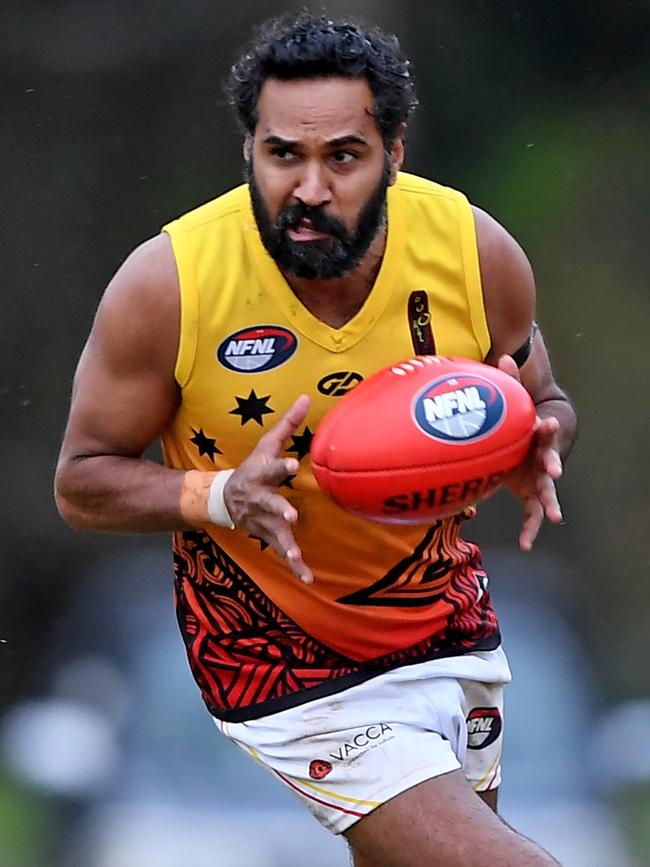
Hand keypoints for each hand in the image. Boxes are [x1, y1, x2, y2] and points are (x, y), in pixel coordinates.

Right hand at [224, 394, 313, 583]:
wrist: (223, 499)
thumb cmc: (252, 468)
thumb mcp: (267, 445)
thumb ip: (288, 423)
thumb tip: (308, 397)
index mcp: (262, 475)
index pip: (273, 468)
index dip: (283, 466)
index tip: (295, 464)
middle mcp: (261, 499)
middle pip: (270, 504)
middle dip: (279, 509)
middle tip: (290, 513)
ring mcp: (262, 520)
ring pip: (275, 533)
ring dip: (285, 544)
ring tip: (295, 554)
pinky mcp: (268, 536)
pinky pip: (283, 553)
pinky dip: (295, 567)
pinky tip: (309, 578)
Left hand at [498, 355, 563, 550]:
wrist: (520, 438)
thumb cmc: (515, 419)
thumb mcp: (511, 400)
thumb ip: (507, 380)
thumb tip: (502, 357)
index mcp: (537, 434)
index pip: (544, 428)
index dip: (546, 427)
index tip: (547, 424)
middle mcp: (541, 456)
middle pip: (549, 461)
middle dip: (551, 465)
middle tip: (553, 472)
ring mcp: (537, 476)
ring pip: (546, 493)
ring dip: (549, 504)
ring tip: (553, 516)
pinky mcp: (529, 492)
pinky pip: (532, 513)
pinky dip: (530, 528)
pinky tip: (526, 544)